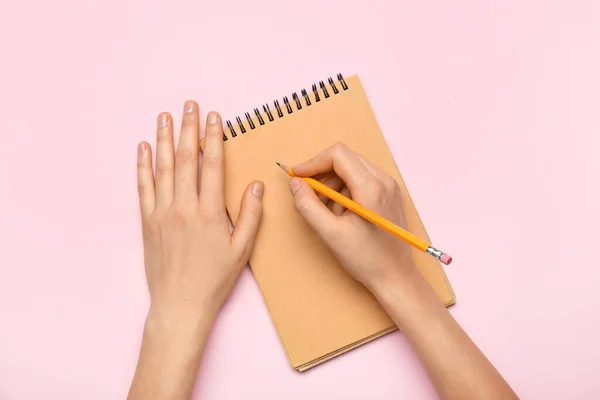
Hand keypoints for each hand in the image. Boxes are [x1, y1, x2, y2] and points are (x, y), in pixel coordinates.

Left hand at [136, 101, 263, 334]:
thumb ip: (249, 216)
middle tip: (189, 105)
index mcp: (209, 212)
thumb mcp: (241, 250)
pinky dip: (143, 166)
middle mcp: (183, 207)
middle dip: (189, 128)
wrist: (180, 305)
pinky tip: (144, 148)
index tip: (215, 117)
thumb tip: (255, 185)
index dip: (214, 138)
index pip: (211, 165)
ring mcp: (162, 213)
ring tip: (165, 116)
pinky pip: (143, 187)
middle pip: (186, 159)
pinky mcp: (147, 222)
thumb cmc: (213, 280)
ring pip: (163, 168)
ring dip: (165, 139)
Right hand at [288, 142, 416, 294]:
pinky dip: (345, 190)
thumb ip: (308, 205)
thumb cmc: (367, 259)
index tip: (297, 177)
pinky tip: (342, 214)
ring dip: (333, 184)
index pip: (337, 155)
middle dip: (322, 174)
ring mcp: (389, 186)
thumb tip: (295, 184)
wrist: (396, 277)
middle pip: (345, 158)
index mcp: (371, 187)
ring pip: (352, 168)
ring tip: (328, 211)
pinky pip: (362, 179)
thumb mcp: (330, 234)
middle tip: (309, 195)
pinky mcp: (390, 194)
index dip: (313, 163)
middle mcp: (384, 180)